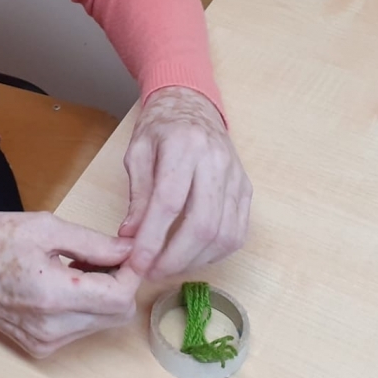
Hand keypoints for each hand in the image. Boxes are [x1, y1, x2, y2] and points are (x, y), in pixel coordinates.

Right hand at [0, 205, 139, 357]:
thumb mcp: (48, 227)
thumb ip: (95, 243)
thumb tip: (131, 250)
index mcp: (53, 295)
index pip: (119, 297)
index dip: (132, 272)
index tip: (131, 251)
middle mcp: (51, 328)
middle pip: (116, 315)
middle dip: (120, 284)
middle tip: (105, 255)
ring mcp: (44, 342)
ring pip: (101, 324)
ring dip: (103, 296)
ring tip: (79, 266)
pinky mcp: (39, 348)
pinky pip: (81, 330)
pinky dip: (85, 308)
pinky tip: (65, 283)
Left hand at [119, 86, 250, 279]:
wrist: (194, 105)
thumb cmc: (161, 128)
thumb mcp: (137, 152)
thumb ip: (137, 195)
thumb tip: (131, 237)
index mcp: (184, 146)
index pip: (169, 203)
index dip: (152, 239)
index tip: (136, 263)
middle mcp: (216, 161)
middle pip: (203, 224)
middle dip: (175, 258)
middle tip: (151, 272)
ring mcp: (236, 177)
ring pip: (224, 234)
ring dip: (195, 260)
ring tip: (169, 267)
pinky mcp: (246, 189)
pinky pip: (237, 232)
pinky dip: (215, 253)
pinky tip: (193, 256)